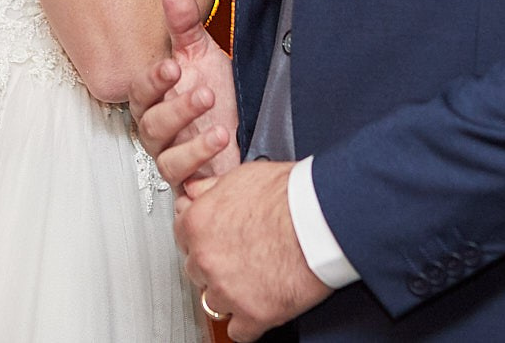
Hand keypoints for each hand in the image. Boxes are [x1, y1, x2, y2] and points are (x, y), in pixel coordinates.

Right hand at [129, 0, 239, 200]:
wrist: (242, 130)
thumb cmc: (216, 94)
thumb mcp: (202, 54)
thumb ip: (185, 26)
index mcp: (154, 99)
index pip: (140, 91)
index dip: (153, 80)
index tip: (173, 66)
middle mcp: (157, 131)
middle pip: (150, 125)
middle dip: (177, 109)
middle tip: (203, 92)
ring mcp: (172, 157)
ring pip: (166, 158)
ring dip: (192, 142)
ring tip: (220, 127)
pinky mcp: (190, 181)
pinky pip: (184, 184)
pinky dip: (199, 168)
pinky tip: (219, 148)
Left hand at [178, 160, 331, 341]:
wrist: (321, 218)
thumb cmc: (289, 195)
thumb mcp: (241, 176)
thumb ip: (210, 188)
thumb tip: (196, 192)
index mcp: (198, 223)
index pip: (182, 238)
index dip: (202, 239)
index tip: (213, 242)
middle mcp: (206, 259)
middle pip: (197, 271)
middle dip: (216, 267)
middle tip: (239, 259)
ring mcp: (227, 290)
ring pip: (214, 303)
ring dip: (230, 295)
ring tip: (253, 282)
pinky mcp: (254, 314)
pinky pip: (239, 332)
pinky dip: (248, 324)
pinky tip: (259, 310)